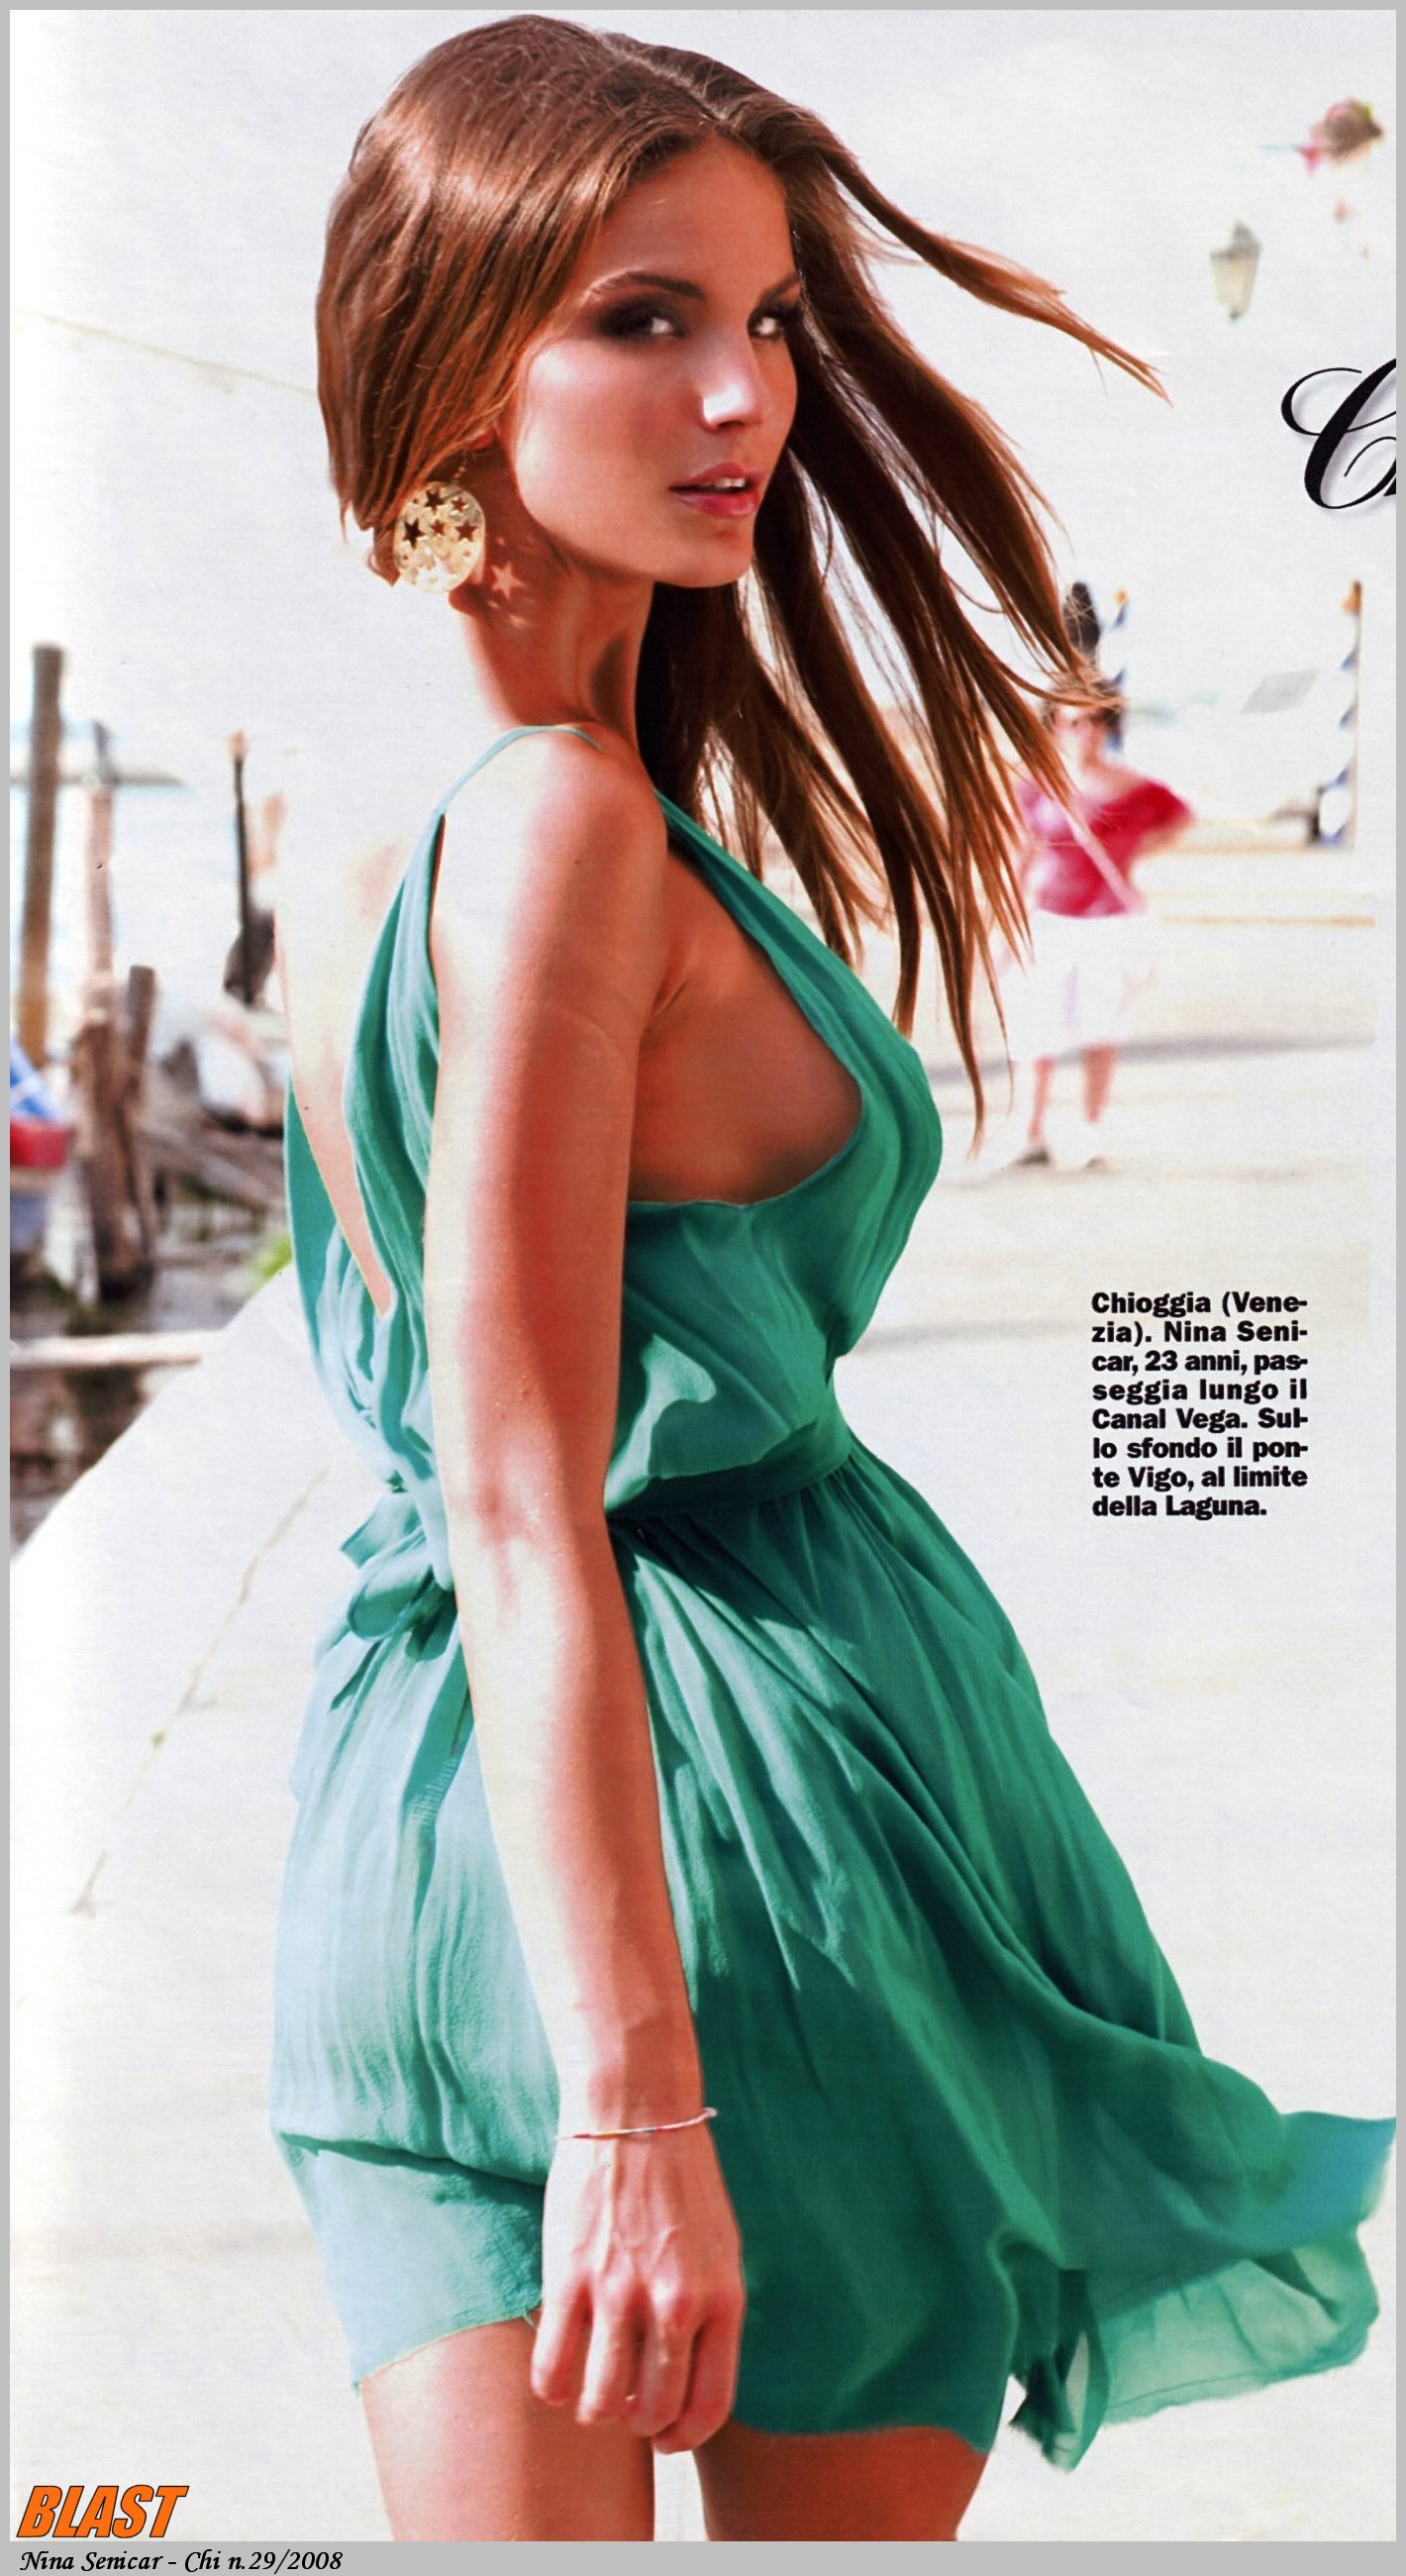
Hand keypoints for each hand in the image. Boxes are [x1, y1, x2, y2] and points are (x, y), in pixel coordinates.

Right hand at [529, 2123, 744, 2452]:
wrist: (636, 2110)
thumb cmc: (680, 2180)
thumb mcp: (721, 2248)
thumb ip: (711, 2314)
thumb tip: (687, 2382)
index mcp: (723, 2298)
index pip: (709, 2407)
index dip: (684, 2437)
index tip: (665, 2437)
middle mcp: (676, 2304)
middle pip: (651, 2412)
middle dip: (636, 2422)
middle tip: (622, 2401)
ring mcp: (621, 2293)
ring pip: (600, 2403)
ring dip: (593, 2409)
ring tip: (590, 2386)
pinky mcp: (569, 2277)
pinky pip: (552, 2372)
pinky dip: (552, 2387)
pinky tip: (556, 2369)